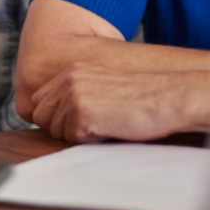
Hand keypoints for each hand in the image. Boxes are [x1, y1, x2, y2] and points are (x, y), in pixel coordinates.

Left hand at [27, 64, 209, 143]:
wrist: (170, 97)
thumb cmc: (142, 98)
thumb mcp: (103, 87)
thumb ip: (76, 95)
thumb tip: (53, 119)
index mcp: (72, 71)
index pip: (40, 102)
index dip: (55, 118)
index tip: (77, 122)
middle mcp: (68, 79)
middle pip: (41, 117)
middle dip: (62, 128)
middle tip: (94, 126)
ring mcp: (72, 95)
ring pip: (56, 130)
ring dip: (79, 134)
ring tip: (107, 124)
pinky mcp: (81, 112)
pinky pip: (72, 138)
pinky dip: (91, 139)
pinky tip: (112, 128)